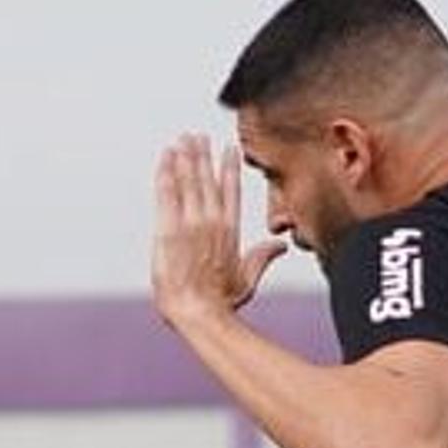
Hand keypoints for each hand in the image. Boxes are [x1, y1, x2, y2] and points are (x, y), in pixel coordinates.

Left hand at [150, 133, 283, 326]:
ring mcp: (190, 223)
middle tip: (197, 136)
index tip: (228, 149)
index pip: (230, 191)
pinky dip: (165, 172)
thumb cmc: (221, 302)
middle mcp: (211, 222)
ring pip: (187, 181)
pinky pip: (167, 193)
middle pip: (206, 179)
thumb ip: (264, 257)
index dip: (229, 168)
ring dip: (184, 157)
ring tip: (182, 140)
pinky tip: (165, 157)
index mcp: (230, 231)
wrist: (199, 312)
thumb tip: (281, 246)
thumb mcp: (248, 279)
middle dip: (202, 155)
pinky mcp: (168, 228)